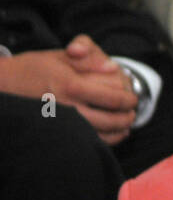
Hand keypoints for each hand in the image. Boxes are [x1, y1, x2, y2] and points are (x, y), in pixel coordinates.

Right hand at [0, 36, 136, 142]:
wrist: (0, 86)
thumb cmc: (31, 69)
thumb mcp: (58, 57)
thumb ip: (88, 60)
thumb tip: (112, 68)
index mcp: (71, 85)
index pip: (113, 97)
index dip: (129, 98)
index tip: (133, 98)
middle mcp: (68, 107)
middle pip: (112, 118)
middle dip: (128, 116)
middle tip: (132, 112)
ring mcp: (62, 124)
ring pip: (102, 134)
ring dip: (120, 130)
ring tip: (126, 124)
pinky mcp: (57, 135)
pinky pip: (87, 143)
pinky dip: (105, 141)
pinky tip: (112, 135)